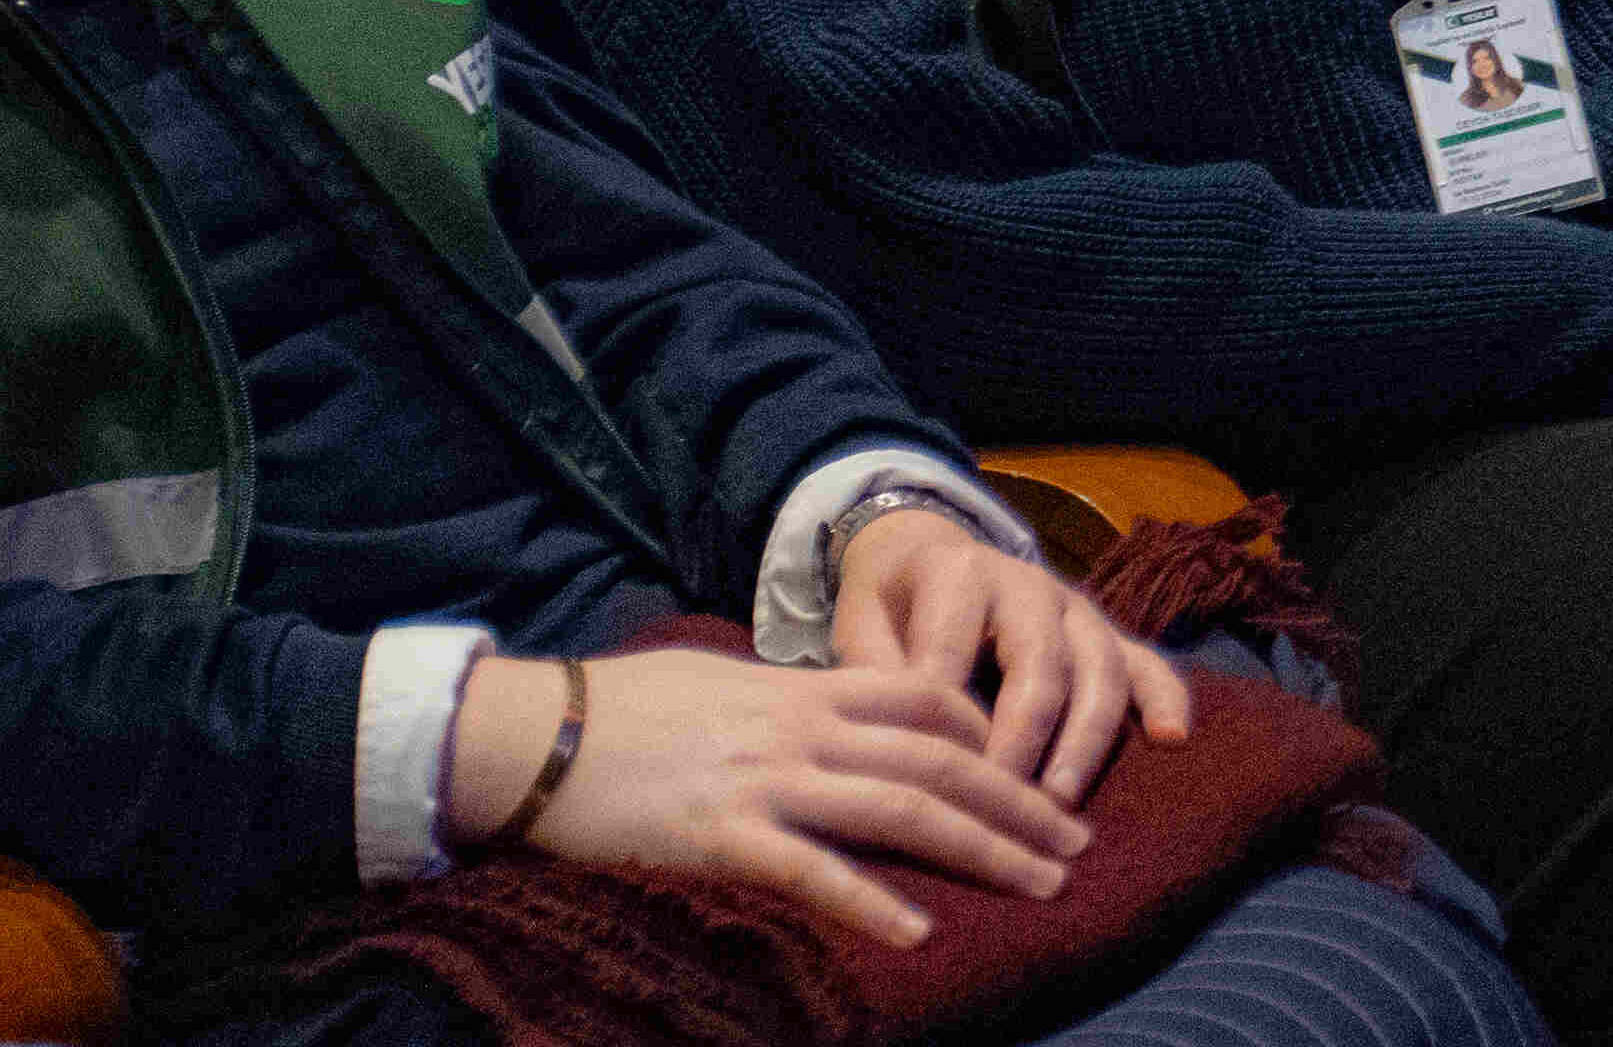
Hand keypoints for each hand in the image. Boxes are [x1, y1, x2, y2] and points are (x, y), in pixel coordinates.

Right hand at [444, 646, 1086, 948]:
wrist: (536, 735)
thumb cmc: (619, 707)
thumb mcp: (720, 680)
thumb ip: (786, 696)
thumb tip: (828, 712)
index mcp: (802, 688)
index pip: (928, 700)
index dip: (991, 737)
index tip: (1032, 773)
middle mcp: (801, 729)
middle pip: (941, 761)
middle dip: (1019, 803)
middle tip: (1076, 844)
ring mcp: (766, 782)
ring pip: (903, 811)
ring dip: (983, 849)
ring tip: (1042, 884)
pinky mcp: (724, 836)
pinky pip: (814, 870)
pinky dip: (872, 901)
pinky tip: (919, 932)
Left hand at [831, 500, 1193, 806]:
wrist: (925, 551)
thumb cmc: (889, 606)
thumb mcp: (857, 625)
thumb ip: (871, 675)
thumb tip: (888, 746)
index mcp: (959, 574)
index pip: (953, 651)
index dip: (943, 720)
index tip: (934, 783)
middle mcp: (1027, 583)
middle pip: (1039, 662)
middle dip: (1025, 738)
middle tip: (1006, 803)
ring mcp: (1075, 608)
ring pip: (1099, 667)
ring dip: (1085, 738)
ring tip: (1062, 801)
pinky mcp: (1106, 631)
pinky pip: (1147, 660)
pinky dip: (1166, 696)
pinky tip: (1172, 739)